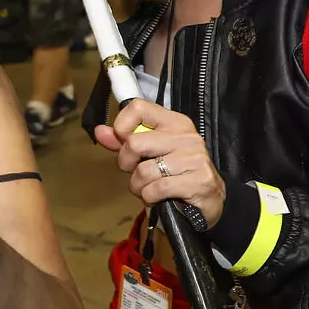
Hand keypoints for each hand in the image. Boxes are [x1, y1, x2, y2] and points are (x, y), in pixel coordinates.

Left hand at [93, 100, 224, 225]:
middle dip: (126, 164)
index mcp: (175, 122)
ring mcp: (195, 158)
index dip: (121, 127)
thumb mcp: (150, 153)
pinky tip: (160, 198)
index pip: (138, 107)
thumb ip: (124, 142)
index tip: (124, 143)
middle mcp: (186, 136)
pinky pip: (156, 189)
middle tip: (136, 173)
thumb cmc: (175, 174)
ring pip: (143, 171)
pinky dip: (150, 198)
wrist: (208, 200)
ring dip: (138, 186)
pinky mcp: (199, 181)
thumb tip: (100, 131)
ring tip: (149, 188)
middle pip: (134, 143)